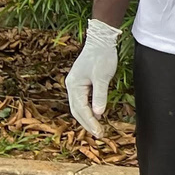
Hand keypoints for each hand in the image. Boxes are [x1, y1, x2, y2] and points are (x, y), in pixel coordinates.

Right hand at [66, 19, 121, 137]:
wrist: (101, 40)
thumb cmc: (101, 57)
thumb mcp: (102, 77)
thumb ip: (99, 96)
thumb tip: (98, 114)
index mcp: (74, 86)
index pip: (81, 109)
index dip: (90, 122)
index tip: (99, 132)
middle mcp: (72, 86)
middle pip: (77, 110)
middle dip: (87, 123)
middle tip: (99, 134)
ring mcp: (75, 84)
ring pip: (79, 106)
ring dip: (87, 118)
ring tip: (97, 129)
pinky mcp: (81, 82)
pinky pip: (83, 100)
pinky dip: (88, 110)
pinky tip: (96, 115)